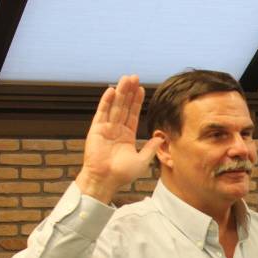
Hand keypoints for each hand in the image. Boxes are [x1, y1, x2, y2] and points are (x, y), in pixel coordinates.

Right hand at [75, 74, 162, 203]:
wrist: (106, 180)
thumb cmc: (122, 174)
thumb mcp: (142, 161)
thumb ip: (150, 148)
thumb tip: (160, 138)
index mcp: (127, 136)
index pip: (133, 114)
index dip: (137, 102)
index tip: (141, 89)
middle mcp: (116, 130)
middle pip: (124, 106)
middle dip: (129, 92)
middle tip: (134, 77)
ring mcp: (106, 128)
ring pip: (114, 106)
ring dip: (120, 92)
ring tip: (125, 78)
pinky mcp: (96, 129)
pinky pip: (102, 112)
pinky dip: (106, 101)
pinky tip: (111, 90)